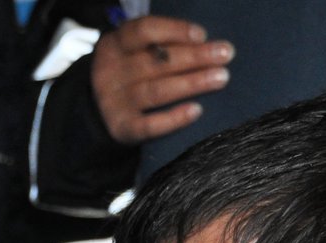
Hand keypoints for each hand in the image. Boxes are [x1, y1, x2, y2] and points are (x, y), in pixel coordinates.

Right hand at [91, 16, 233, 144]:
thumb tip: (205, 43)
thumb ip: (159, 45)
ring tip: (221, 78)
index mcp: (115, 45)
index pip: (144, 31)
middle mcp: (110, 72)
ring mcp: (114, 102)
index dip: (175, 31)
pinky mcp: (121, 128)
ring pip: (155, 91)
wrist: (99, 112)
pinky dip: (173, 119)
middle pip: (155, 62)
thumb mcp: (133, 52)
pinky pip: (148, 125)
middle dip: (194, 57)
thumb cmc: (129, 73)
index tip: (202, 35)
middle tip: (226, 54)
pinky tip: (196, 111)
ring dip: (191, 83)